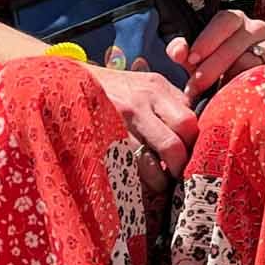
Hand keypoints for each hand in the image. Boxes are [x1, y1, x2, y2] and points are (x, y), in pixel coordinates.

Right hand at [87, 65, 198, 188]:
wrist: (68, 80)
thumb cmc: (115, 88)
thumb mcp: (146, 84)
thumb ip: (172, 103)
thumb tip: (197, 132)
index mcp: (157, 88)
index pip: (188, 122)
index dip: (193, 145)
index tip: (192, 157)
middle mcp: (139, 103)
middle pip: (173, 144)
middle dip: (179, 167)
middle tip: (178, 176)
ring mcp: (117, 121)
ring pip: (149, 163)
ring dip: (157, 180)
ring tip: (159, 184)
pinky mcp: (98, 137)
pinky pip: (124, 167)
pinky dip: (134, 180)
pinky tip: (136, 181)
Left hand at [166, 8, 264, 93]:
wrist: (252, 81)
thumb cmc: (217, 67)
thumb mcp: (198, 57)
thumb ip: (183, 51)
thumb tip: (177, 52)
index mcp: (236, 19)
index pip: (225, 21)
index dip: (208, 39)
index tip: (192, 60)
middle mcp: (258, 27)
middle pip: (236, 44)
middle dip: (213, 66)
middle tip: (196, 86)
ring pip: (253, 61)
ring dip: (231, 79)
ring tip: (216, 94)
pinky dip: (254, 84)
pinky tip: (241, 94)